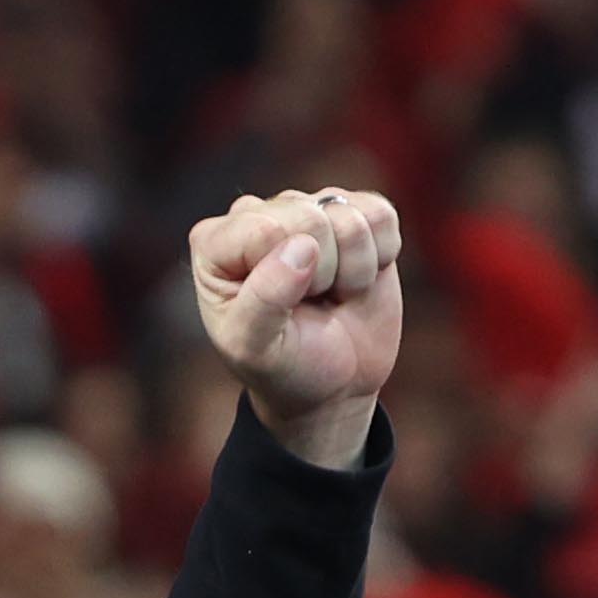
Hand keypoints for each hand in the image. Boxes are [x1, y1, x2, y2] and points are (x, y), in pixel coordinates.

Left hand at [189, 186, 399, 471]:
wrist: (333, 388)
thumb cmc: (284, 367)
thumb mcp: (256, 350)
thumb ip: (265, 300)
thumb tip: (303, 247)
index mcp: (216, 243)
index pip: (266, 229)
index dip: (290, 277)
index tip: (282, 311)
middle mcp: (259, 215)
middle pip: (312, 218)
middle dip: (322, 273)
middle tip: (309, 304)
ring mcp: (308, 208)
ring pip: (350, 217)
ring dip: (352, 270)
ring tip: (331, 294)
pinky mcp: (352, 211)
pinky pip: (381, 216)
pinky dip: (379, 256)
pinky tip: (354, 278)